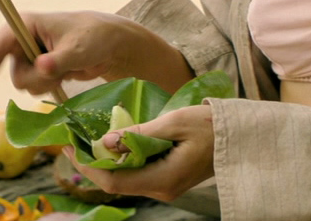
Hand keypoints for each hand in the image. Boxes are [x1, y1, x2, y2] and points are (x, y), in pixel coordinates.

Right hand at [0, 11, 187, 120]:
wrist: (112, 45)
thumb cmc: (97, 37)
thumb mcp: (80, 49)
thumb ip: (60, 60)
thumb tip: (42, 67)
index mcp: (24, 25)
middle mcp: (20, 38)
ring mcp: (26, 54)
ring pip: (20, 82)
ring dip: (40, 84)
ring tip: (64, 71)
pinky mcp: (35, 68)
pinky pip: (31, 86)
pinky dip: (45, 87)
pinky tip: (63, 76)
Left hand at [70, 103, 215, 202]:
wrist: (241, 136)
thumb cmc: (212, 124)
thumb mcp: (175, 122)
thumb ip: (139, 133)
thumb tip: (105, 142)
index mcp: (163, 178)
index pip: (114, 181)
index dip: (88, 166)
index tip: (69, 146)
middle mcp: (162, 189)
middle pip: (117, 182)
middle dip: (92, 163)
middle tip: (72, 140)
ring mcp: (166, 186)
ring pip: (126, 178)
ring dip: (105, 161)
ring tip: (86, 139)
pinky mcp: (169, 178)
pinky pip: (138, 173)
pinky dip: (121, 160)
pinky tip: (112, 143)